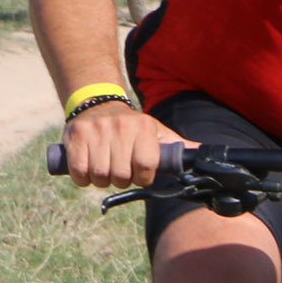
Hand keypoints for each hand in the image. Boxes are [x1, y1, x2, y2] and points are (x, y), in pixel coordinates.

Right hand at [59, 100, 179, 189]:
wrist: (97, 102)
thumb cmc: (131, 126)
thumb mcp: (156, 132)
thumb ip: (178, 146)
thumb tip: (205, 154)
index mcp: (143, 127)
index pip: (146, 165)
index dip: (142, 177)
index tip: (139, 174)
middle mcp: (120, 126)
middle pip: (121, 175)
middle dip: (120, 180)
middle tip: (119, 170)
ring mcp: (96, 130)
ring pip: (100, 176)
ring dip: (101, 180)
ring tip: (104, 168)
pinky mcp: (76, 136)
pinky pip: (79, 172)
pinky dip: (82, 178)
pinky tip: (87, 169)